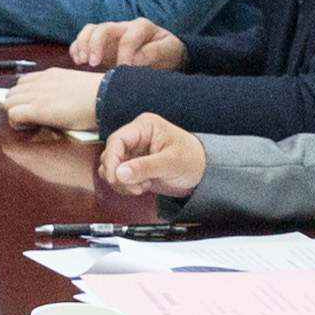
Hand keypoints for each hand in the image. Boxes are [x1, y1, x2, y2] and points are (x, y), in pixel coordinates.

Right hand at [1, 69, 101, 136]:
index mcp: (39, 109)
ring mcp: (43, 80)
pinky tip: (36, 92)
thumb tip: (33, 121)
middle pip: (9, 99)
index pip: (12, 114)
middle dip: (14, 109)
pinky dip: (26, 85)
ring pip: (15, 87)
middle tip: (26, 116)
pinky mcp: (50, 72)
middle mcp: (37, 93)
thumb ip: (43, 123)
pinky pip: (27, 77)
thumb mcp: (62, 128)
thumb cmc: (86, 117)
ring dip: (18, 97)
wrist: (104, 97)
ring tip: (29, 103)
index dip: (16, 122)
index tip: (27, 126)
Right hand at [71, 19, 184, 69]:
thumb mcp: (169, 51)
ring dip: (82, 44)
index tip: (124, 70)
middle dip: (96, 44)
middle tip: (93, 63)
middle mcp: (123, 27)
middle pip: (103, 28)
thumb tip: (134, 61)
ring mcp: (111, 35)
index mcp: (141, 27)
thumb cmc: (168, 53)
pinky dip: (77, 48)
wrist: (166, 56)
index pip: (128, 38)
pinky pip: (83, 40)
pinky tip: (77, 61)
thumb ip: (154, 53)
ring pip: (90, 30)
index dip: (124, 54)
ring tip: (81, 61)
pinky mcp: (101, 45)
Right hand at [93, 116, 207, 197]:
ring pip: (112, 168)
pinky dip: (127, 186)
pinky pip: (120, 178)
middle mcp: (136, 138)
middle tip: (132, 186)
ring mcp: (134, 153)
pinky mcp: (135, 167)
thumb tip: (120, 173)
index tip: (114, 177)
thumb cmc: (193, 159)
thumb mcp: (170, 162)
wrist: (204, 173)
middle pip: (111, 155)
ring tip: (140, 187)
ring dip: (122, 182)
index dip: (112, 159)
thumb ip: (145, 167)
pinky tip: (143, 187)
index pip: (117, 140)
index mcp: (145, 127)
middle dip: (118, 174)